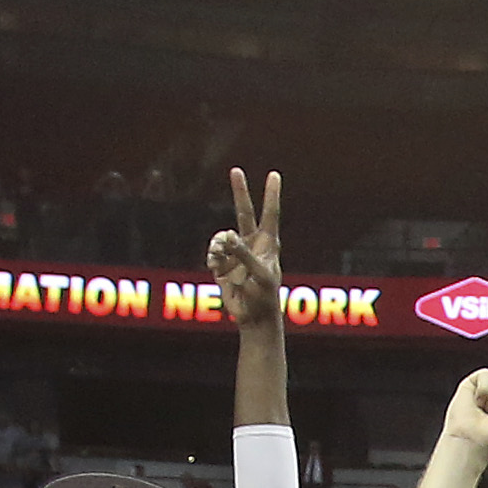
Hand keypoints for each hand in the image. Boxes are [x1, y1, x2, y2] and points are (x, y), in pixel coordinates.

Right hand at [207, 168, 282, 326]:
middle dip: (240, 192)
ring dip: (219, 244)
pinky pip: (213, 251)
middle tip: (236, 170)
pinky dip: (213, 257)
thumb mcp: (260, 274)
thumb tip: (227, 235)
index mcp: (268, 243)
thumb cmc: (264, 296)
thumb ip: (244, 253)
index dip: (271, 194)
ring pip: (222, 236)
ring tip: (221, 257)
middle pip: (244, 212)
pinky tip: (217, 267)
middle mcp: (251, 243)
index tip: (274, 174)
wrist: (253, 317)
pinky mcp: (222, 263)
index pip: (270, 214)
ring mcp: (235, 252)